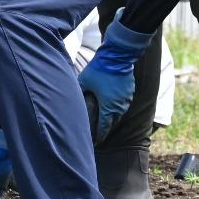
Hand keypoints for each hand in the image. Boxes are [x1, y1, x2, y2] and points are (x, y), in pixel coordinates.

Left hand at [80, 18, 153, 144]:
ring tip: (104, 122)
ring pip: (119, 114)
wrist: (119, 55)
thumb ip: (77, 93)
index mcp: (109, 107)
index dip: (99, 137)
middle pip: (112, 123)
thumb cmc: (100, 69)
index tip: (95, 144)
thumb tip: (68, 101)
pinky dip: (117, 108)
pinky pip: (123, 105)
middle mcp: (120, 106)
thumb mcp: (83, 82)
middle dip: (105, 129)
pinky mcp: (129, 91)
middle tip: (97, 134)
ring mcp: (126, 99)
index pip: (104, 128)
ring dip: (111, 118)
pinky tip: (111, 107)